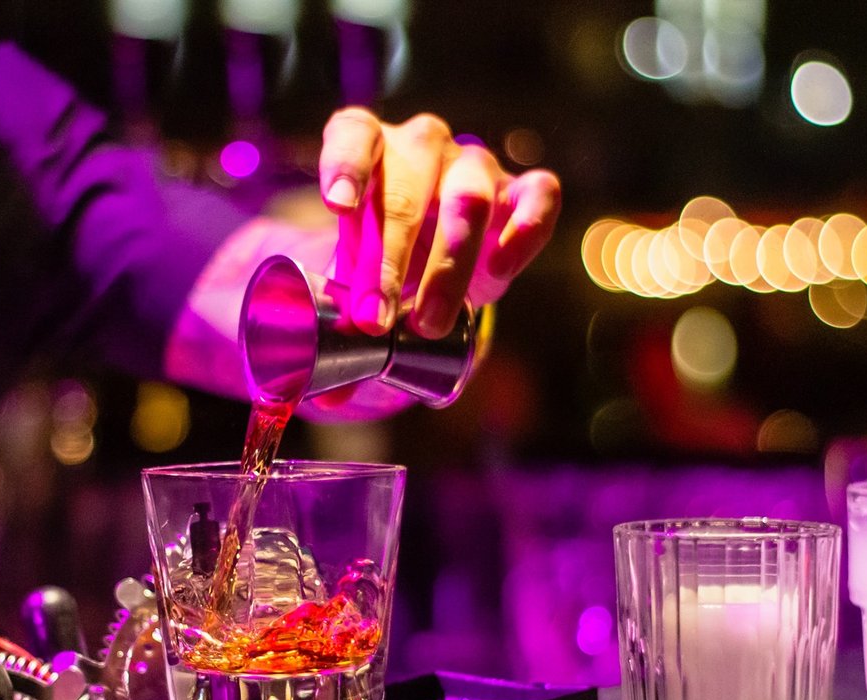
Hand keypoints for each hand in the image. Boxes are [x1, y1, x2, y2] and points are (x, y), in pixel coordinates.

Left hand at [319, 108, 561, 338]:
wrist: (433, 260)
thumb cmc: (381, 260)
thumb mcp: (350, 285)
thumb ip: (336, 327)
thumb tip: (329, 396)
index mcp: (366, 147)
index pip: (353, 137)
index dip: (345, 168)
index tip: (338, 207)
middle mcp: (420, 146)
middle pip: (404, 190)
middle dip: (388, 261)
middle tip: (375, 319)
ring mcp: (473, 164)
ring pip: (468, 199)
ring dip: (448, 266)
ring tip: (428, 324)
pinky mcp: (522, 190)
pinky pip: (538, 195)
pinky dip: (525, 231)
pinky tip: (501, 271)